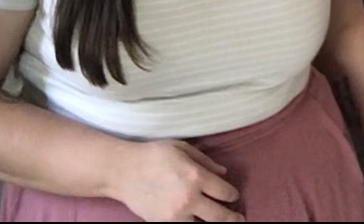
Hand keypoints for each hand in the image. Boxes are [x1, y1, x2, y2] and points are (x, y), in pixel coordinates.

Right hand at [115, 139, 242, 221]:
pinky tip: (197, 222)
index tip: (233, 195)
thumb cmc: (154, 154)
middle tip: (239, 219)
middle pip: (219, 216)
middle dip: (232, 218)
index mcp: (195, 176)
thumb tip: (223, 173)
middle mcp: (188, 198)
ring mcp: (175, 215)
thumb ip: (205, 161)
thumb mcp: (182, 148)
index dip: (232, 194)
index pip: (223, 192)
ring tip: (220, 222)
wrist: (123, 171)